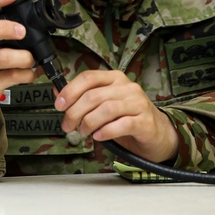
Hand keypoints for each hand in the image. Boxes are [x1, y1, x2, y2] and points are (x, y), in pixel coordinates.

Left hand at [54, 70, 178, 162]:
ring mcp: (138, 103)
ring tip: (83, 132)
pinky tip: (99, 136)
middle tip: (68, 125)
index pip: (88, 77)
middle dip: (75, 112)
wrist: (156, 133)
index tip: (59, 105)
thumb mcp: (102, 105)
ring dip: (89, 122)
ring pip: (106, 109)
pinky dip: (106, 131)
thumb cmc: (126, 117)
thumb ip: (82, 98)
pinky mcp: (145, 121)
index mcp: (114, 78)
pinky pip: (122, 124)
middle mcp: (127, 87)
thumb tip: (57, 93)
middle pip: (94, 96)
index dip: (70, 91)